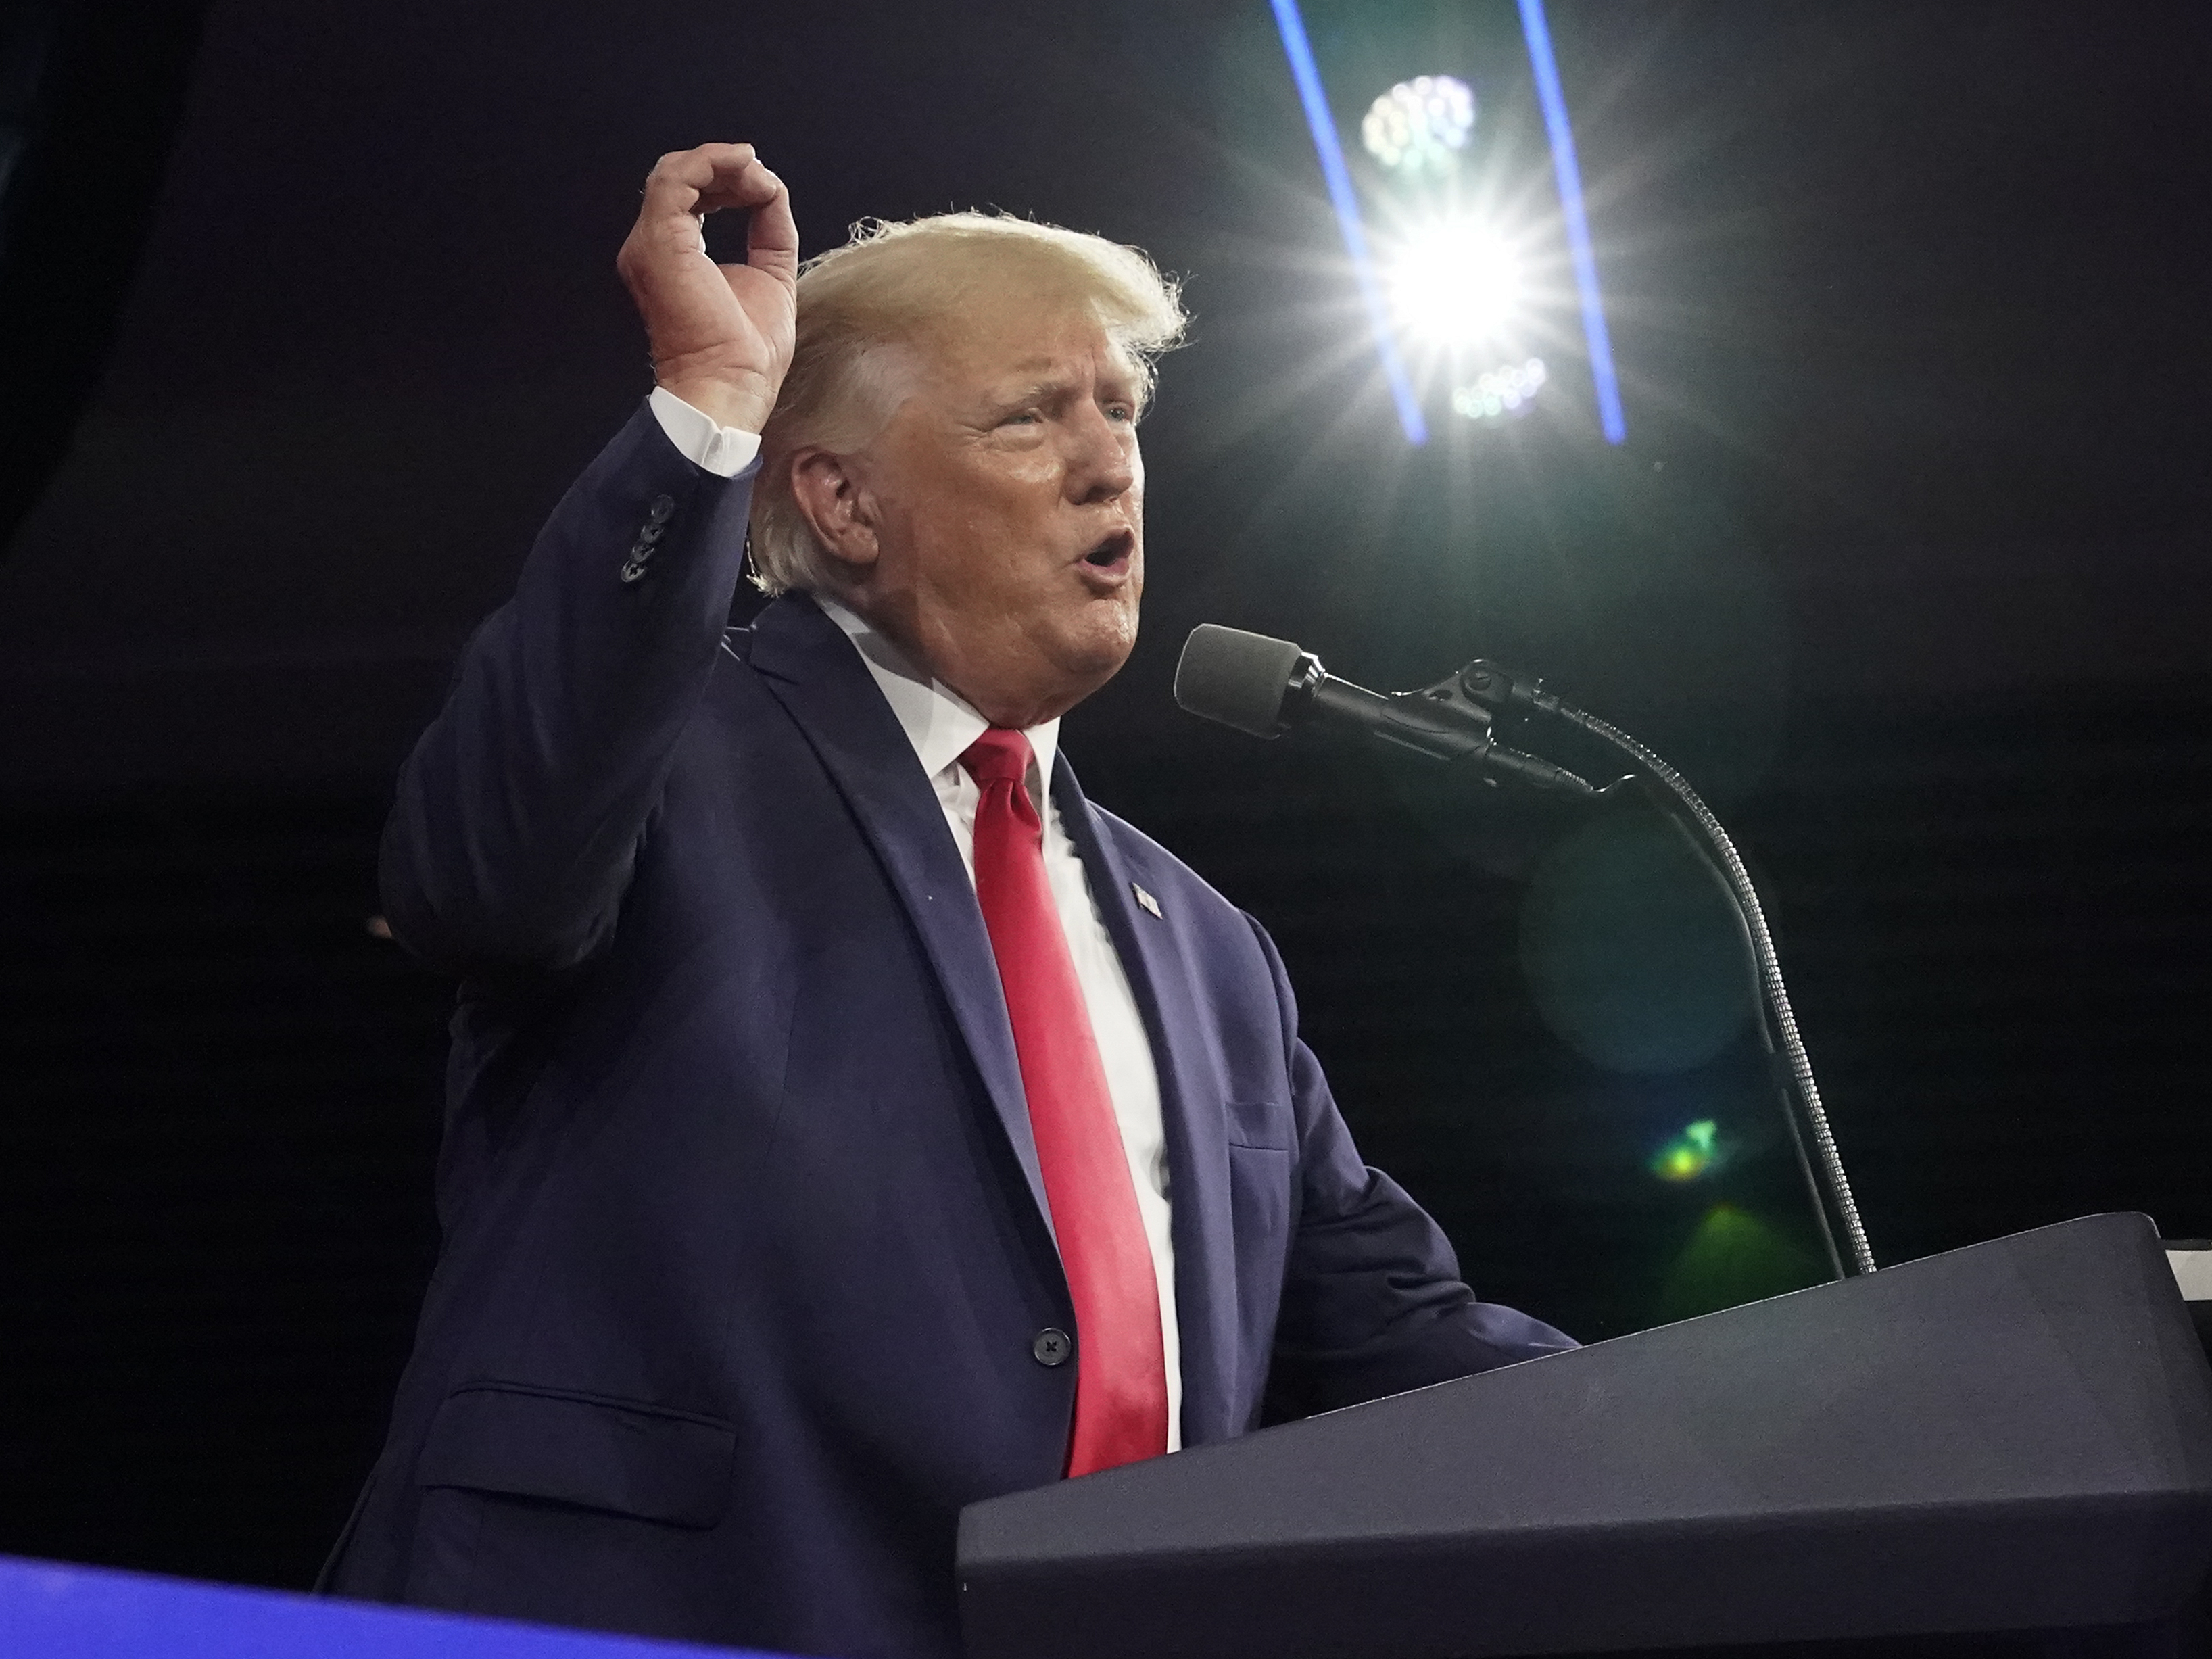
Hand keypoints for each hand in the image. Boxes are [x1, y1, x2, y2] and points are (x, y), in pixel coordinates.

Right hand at [616, 143, 797, 433]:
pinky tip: (750, 174)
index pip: (691, 198)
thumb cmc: (746, 355)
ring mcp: (651, 242)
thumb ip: (769, 232)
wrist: (731, 385)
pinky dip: (716, 164)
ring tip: (758, 172)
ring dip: (723, 163)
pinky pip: (678, 177)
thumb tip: (773, 192)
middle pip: (681, 179)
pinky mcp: (660, 239)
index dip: (728, 183)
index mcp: (674, 256)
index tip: (764, 189)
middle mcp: (654, 246)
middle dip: (727, 169)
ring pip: (676, 171)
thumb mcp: (770, 276)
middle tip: (763, 178)